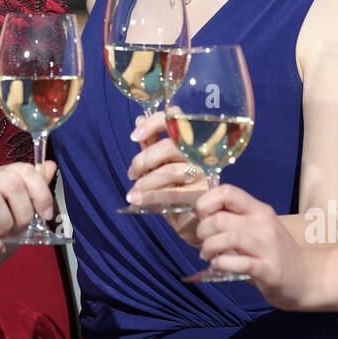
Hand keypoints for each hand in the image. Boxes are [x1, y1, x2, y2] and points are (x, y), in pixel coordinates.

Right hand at [0, 161, 56, 284]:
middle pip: (10, 182)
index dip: (41, 191)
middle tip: (20, 228)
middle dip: (24, 210)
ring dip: (6, 224)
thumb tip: (50, 166)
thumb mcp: (18, 214)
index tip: (46, 214)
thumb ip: (33, 191)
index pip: (22, 169)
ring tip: (4, 235)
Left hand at [125, 110, 205, 245]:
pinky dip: (149, 196)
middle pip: (169, 147)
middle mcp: (202, 153)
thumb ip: (154, 143)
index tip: (134, 136)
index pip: (177, 117)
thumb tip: (140, 119)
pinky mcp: (202, 195)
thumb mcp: (165, 163)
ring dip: (145, 182)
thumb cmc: (181, 188)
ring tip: (133, 191)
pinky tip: (135, 199)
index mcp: (193, 139)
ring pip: (169, 171)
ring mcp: (205, 174)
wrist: (197, 221)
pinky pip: (171, 192)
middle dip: (143, 160)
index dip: (153, 123)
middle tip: (132, 173)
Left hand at [195, 184, 313, 309]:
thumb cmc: (276, 252)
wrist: (309, 277)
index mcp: (259, 210)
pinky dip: (222, 263)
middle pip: (220, 218)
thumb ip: (236, 219)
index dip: (206, 202)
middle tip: (203, 242)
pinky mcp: (269, 270)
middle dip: (202, 231)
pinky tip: (218, 265)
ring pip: (227, 238)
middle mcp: (263, 224)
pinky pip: (239, 263)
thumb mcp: (259, 227)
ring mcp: (268, 247)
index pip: (227, 191)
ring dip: (209, 247)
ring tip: (208, 256)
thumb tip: (202, 216)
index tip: (203, 217)